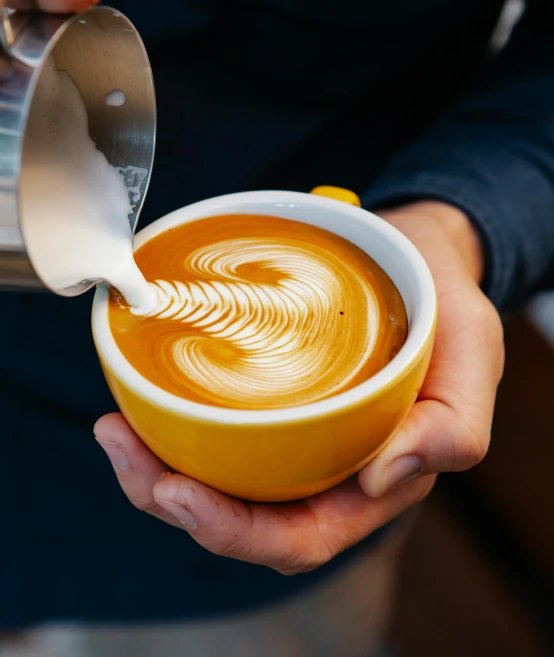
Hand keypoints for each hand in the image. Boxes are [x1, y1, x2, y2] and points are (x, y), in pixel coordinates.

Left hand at [94, 201, 503, 573]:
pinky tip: (139, 396)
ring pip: (214, 475)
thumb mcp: (473, 350)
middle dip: (171, 498)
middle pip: (239, 514)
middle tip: (120, 443)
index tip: (177, 490)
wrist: (415, 251)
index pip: (299, 536)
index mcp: (373, 478)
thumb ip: (453, 424)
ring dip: (154, 465)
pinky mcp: (265, 393)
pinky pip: (210, 423)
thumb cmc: (445, 304)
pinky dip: (169, 420)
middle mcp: (324, 466)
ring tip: (114, 427)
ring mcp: (289, 431)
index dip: (234, 533)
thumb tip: (384, 477)